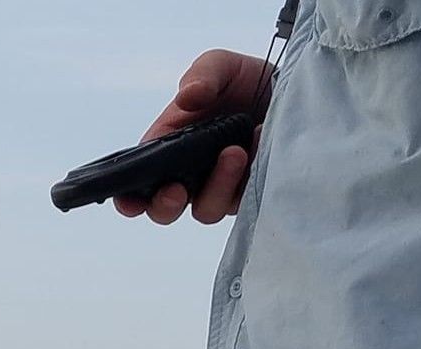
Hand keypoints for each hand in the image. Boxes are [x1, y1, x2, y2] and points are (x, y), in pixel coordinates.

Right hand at [115, 49, 273, 225]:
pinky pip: (241, 200)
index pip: (138, 180)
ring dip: (217, 185)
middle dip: (165, 205)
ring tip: (235, 151)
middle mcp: (188, 173)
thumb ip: (201, 75)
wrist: (291, 87)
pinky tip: (259, 141)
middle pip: (164, 209)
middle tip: (177, 189)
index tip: (129, 201)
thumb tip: (188, 97)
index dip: (129, 198)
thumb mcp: (220, 66)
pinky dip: (247, 177)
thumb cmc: (246, 80)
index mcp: (167, 147)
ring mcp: (219, 186)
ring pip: (206, 210)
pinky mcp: (249, 192)